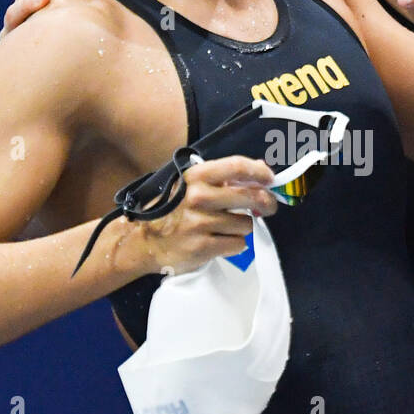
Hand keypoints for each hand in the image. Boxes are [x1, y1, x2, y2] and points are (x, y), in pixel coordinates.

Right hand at [119, 155, 278, 277]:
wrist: (142, 242)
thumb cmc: (170, 211)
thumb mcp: (188, 186)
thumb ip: (219, 180)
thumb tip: (259, 174)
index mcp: (196, 177)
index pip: (236, 167)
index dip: (259, 172)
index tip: (270, 179)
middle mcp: (198, 197)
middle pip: (249, 196)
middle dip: (265, 202)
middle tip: (268, 207)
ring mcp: (200, 223)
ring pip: (246, 224)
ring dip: (242, 227)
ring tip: (225, 228)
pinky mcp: (203, 247)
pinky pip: (238, 244)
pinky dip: (234, 244)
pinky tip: (219, 241)